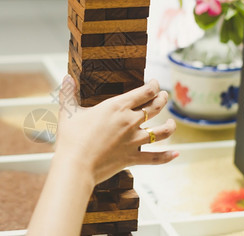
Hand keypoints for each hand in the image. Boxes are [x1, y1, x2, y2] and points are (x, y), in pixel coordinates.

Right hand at [55, 75, 177, 185]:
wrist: (76, 165)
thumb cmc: (71, 138)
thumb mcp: (68, 112)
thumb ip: (68, 93)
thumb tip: (66, 78)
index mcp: (118, 107)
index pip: (145, 91)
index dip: (154, 85)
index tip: (155, 83)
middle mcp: (131, 121)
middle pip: (156, 107)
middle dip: (163, 99)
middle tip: (164, 96)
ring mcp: (134, 141)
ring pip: (162, 132)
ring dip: (170, 126)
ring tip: (172, 123)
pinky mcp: (133, 158)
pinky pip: (156, 157)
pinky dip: (168, 156)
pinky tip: (176, 153)